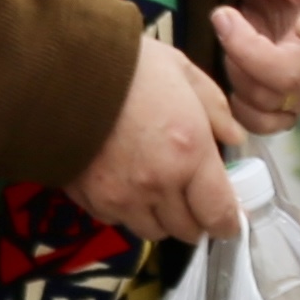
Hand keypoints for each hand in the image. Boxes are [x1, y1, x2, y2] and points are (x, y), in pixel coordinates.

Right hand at [73, 36, 246, 243]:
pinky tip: (128, 186)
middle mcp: (158, 185)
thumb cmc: (130, 67)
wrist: (65, 72)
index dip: (228, 224)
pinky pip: (118, 221)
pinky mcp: (90, 200)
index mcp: (189, 154)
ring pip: (153, 231)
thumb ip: (217, 111)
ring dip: (164, 219)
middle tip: (198, 201)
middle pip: (186, 229)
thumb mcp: (187, 74)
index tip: (231, 222)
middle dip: (198, 220)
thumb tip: (234, 138)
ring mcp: (121, 197)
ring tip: (163, 193)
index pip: (218, 213)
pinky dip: (129, 211)